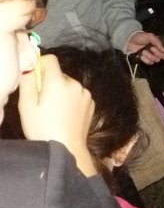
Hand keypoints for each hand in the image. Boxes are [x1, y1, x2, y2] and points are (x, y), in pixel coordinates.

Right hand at [18, 55, 98, 176]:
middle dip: (49, 82)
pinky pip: (78, 94)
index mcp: (58, 82)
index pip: (51, 59)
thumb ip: (27, 82)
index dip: (40, 66)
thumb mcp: (26, 105)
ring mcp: (86, 93)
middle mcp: (75, 84)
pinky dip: (71, 99)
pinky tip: (65, 114)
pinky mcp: (91, 103)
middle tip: (42, 102)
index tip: (35, 80)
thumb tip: (29, 67)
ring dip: (61, 91)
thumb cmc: (42, 128)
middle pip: (59, 74)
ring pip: (69, 84)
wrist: (67, 148)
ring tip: (54, 111)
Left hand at [127, 31, 163, 64]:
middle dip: (158, 53)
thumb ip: (157, 41)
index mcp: (162, 44)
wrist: (129, 41)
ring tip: (144, 51)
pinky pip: (150, 63)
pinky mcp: (147, 60)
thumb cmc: (141, 37)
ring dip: (150, 56)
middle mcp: (160, 51)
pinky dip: (146, 60)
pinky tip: (141, 55)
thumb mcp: (150, 36)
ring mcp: (153, 56)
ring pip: (157, 60)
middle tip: (151, 48)